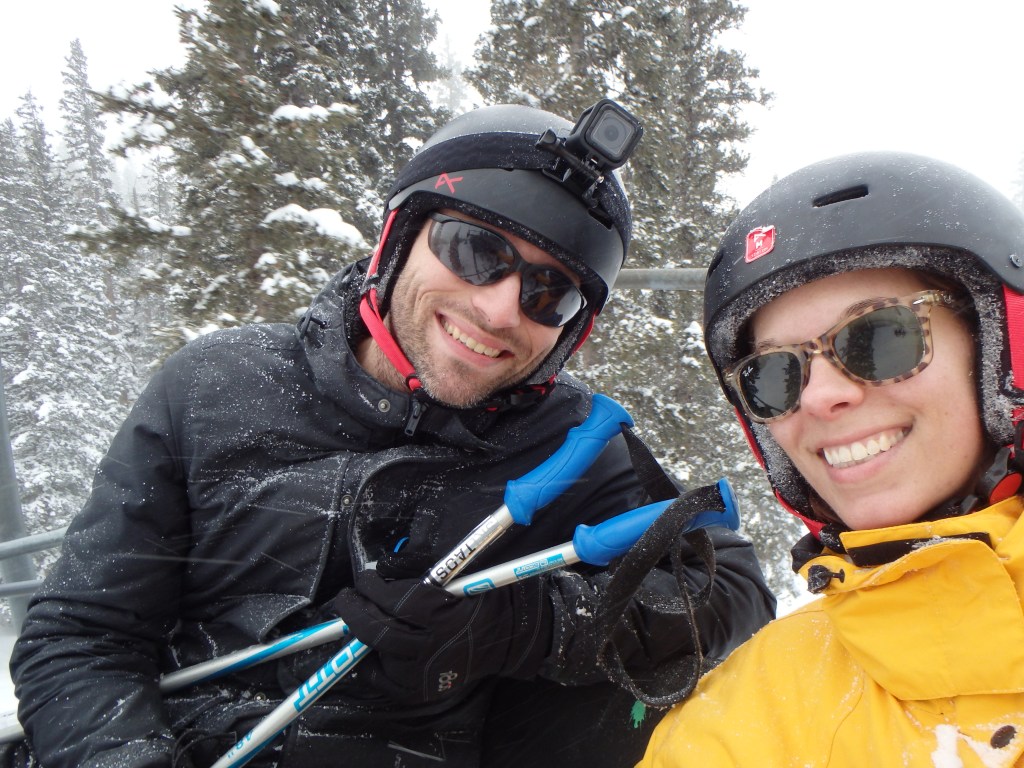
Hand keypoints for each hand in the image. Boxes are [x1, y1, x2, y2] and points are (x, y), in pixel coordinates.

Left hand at [331, 569, 552, 704]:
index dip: (371, 586)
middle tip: (346, 598)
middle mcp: (432, 648)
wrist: (508, 638)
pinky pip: (382, 680)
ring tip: (356, 618)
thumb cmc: (482, 599)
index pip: (395, 601)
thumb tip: (381, 568)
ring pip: (378, 654)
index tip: (365, 577)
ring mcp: (425, 674)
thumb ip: (418, 571)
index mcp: (443, 615)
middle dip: (354, 611)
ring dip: (362, 633)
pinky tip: (368, 648)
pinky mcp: (421, 691)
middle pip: (378, 630)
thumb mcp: (456, 575)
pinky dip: (370, 663)